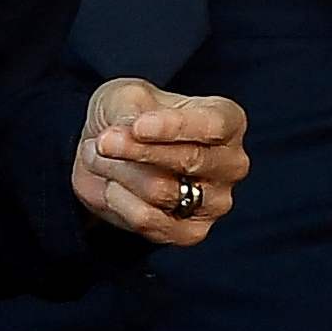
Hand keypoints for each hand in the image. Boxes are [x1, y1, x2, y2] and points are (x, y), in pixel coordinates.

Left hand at [72, 78, 248, 247]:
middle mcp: (231, 164)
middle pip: (188, 159)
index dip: (175, 127)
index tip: (139, 126)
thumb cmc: (129, 116)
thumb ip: (130, 112)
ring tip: (100, 156)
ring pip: (160, 189)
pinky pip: (147, 220)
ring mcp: (216, 202)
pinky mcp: (191, 233)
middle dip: (137, 149)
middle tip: (104, 141)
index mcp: (227, 121)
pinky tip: (112, 185)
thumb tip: (129, 137)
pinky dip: (117, 200)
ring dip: (117, 171)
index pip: (212, 125)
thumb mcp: (125, 97)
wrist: (109, 154)